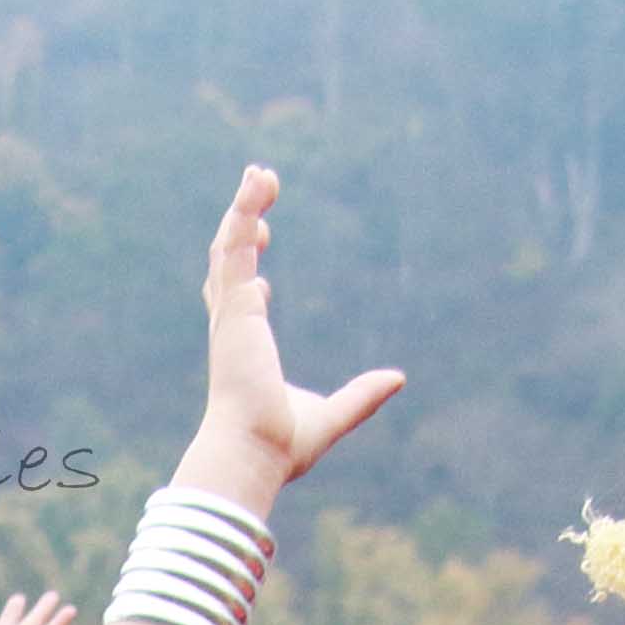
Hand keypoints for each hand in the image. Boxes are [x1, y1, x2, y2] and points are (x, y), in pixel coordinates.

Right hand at [186, 167, 406, 502]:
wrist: (254, 451)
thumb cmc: (280, 444)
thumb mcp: (331, 416)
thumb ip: (362, 397)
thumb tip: (397, 379)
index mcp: (246, 349)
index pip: (237, 303)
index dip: (246, 281)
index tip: (262, 275)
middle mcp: (233, 327)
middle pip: (227, 263)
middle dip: (240, 227)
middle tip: (259, 194)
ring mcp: (230, 314)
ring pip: (227, 246)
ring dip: (243, 207)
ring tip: (261, 173)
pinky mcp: (235, 307)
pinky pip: (234, 247)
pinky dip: (244, 213)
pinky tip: (258, 185)